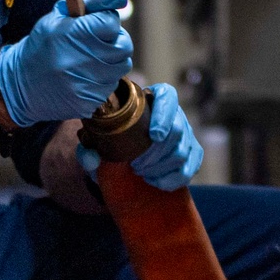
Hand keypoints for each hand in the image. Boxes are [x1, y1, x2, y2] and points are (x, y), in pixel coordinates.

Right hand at [0, 0, 132, 126]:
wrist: (21, 85)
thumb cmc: (41, 47)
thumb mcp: (57, 17)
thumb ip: (89, 3)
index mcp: (73, 34)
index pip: (111, 23)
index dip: (107, 21)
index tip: (100, 23)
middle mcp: (82, 60)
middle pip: (123, 46)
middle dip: (115, 41)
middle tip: (102, 42)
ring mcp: (86, 84)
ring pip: (120, 67)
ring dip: (110, 61)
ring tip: (91, 60)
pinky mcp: (89, 101)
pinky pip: (109, 86)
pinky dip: (102, 80)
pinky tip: (84, 77)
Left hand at [77, 83, 203, 191]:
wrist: (123, 155)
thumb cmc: (112, 142)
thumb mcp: (96, 144)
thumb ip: (88, 150)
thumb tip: (90, 158)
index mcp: (151, 99)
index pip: (167, 96)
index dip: (165, 115)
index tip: (154, 136)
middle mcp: (173, 114)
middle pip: (177, 129)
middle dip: (156, 152)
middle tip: (136, 165)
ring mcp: (185, 133)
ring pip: (183, 150)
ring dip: (162, 166)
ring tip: (142, 173)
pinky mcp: (192, 153)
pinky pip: (191, 167)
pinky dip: (173, 178)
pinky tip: (155, 182)